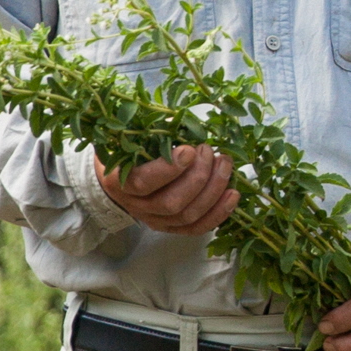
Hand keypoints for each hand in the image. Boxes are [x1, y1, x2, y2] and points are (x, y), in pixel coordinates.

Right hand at [99, 143, 240, 236]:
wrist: (118, 179)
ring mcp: (155, 221)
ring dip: (213, 190)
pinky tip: (232, 194)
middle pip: (172, 202)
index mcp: (120, 181)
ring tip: (224, 164)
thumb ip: (156, 133)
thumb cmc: (129, 152)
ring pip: (188, 215)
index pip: (144, 182)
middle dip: (199, 176)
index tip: (189, 150)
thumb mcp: (134, 138)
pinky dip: (219, 212)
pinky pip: (197, 228)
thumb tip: (186, 122)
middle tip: (209, 152)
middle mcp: (137, 206)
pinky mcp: (171, 228)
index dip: (170, 169)